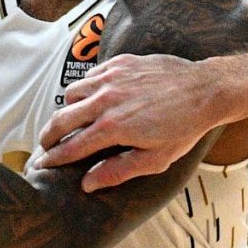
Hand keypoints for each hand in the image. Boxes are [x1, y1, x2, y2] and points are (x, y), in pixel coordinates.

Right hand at [36, 53, 222, 190]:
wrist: (205, 90)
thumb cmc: (184, 128)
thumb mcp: (154, 160)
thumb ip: (118, 171)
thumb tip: (87, 184)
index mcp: (113, 127)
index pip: (71, 146)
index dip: (53, 158)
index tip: (42, 165)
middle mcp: (106, 100)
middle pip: (61, 119)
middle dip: (48, 135)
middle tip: (46, 145)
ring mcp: (112, 78)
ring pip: (72, 94)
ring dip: (69, 110)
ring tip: (73, 121)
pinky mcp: (120, 63)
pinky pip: (90, 76)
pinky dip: (87, 89)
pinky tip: (95, 99)